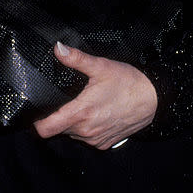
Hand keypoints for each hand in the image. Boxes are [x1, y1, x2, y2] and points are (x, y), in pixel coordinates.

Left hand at [34, 43, 157, 149]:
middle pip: (58, 129)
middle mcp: (85, 131)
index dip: (37, 122)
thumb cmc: (129, 82)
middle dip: (58, 116)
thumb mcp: (101, 66)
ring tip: (83, 104)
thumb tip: (58, 48)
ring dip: (73, 123)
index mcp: (81, 113)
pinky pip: (87, 138)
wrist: (154, 99)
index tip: (37, 111)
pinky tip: (97, 114)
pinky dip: (87, 128)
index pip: (45, 129)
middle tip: (66, 99)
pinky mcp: (104, 144)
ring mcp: (95, 140)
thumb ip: (77, 58)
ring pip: (73, 134)